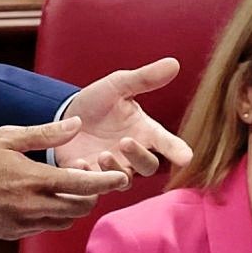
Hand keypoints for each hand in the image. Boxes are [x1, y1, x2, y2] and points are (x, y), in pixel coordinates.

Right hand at [0, 117, 129, 238]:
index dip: (107, 183)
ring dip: (74, 207)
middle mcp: (33, 207)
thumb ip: (45, 134)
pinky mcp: (13, 234)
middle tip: (90, 178)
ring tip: (68, 188)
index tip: (122, 178)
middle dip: (92, 195)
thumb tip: (77, 124)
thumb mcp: (7, 137)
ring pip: (65, 221)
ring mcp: (23, 224)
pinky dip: (54, 216)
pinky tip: (45, 200)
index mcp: (34, 180)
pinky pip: (44, 228)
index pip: (83, 186)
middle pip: (80, 208)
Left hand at [53, 58, 191, 176]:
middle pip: (148, 166)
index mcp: (144, 131)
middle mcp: (132, 154)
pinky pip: (96, 189)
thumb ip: (144, 78)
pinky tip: (79, 164)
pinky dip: (90, 180)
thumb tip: (174, 63)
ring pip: (124, 181)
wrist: (65, 115)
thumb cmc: (98, 101)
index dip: (177, 150)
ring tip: (101, 155)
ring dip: (115, 171)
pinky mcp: (92, 179)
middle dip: (139, 157)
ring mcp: (113, 168)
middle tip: (125, 142)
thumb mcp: (118, 85)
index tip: (186, 157)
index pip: (167, 143)